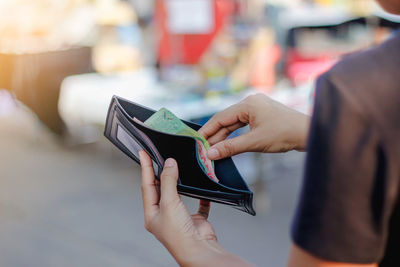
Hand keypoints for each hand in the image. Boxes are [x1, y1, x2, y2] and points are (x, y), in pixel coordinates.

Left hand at [139, 151, 251, 265]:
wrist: (199, 250)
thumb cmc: (179, 234)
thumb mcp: (169, 203)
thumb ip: (168, 181)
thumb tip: (169, 164)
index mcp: (152, 214)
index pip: (147, 185)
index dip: (145, 168)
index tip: (143, 153)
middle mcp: (164, 215)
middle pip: (160, 189)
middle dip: (160, 173)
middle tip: (159, 156)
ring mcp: (179, 217)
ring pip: (178, 195)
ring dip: (178, 182)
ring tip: (177, 166)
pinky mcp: (194, 219)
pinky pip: (198, 204)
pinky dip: (200, 196)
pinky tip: (202, 188)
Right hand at [198, 93, 309, 159]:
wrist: (308, 133)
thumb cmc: (284, 134)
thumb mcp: (254, 142)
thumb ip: (230, 147)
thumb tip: (211, 154)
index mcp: (248, 103)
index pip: (220, 117)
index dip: (207, 130)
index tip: (197, 141)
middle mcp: (251, 102)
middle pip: (227, 120)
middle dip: (216, 135)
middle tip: (204, 149)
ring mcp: (257, 108)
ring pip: (235, 123)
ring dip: (225, 136)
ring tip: (214, 149)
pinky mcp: (262, 115)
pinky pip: (243, 124)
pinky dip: (235, 134)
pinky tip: (228, 144)